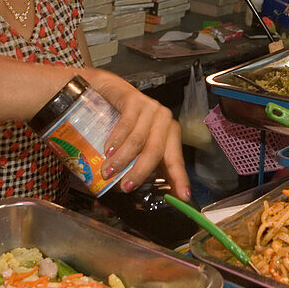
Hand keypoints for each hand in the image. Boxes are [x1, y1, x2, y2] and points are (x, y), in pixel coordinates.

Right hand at [89, 72, 190, 199]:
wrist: (105, 90)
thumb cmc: (121, 123)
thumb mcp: (133, 146)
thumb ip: (138, 165)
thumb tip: (132, 193)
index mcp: (169, 135)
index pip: (176, 160)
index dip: (179, 179)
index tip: (183, 196)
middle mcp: (164, 121)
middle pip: (156, 151)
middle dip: (140, 172)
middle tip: (124, 188)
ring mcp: (151, 108)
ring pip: (139, 140)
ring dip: (122, 159)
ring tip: (107, 172)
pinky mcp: (135, 99)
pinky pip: (126, 124)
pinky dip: (115, 140)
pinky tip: (106, 150)